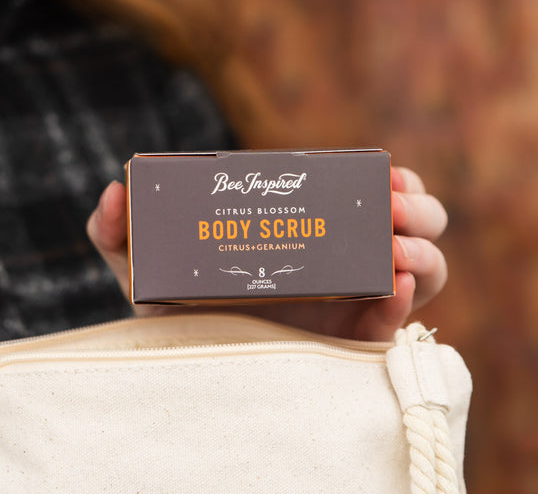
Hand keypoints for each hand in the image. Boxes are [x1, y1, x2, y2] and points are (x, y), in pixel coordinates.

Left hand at [86, 165, 447, 342]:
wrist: (174, 366)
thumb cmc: (166, 303)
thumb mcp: (137, 261)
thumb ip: (114, 227)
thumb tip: (116, 189)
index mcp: (302, 223)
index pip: (365, 192)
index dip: (391, 178)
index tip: (386, 171)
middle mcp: (335, 256)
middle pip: (410, 225)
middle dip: (418, 208)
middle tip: (392, 205)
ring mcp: (349, 300)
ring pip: (421, 270)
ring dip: (422, 250)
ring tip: (393, 247)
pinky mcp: (350, 345)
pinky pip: (397, 327)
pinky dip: (405, 303)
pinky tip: (388, 285)